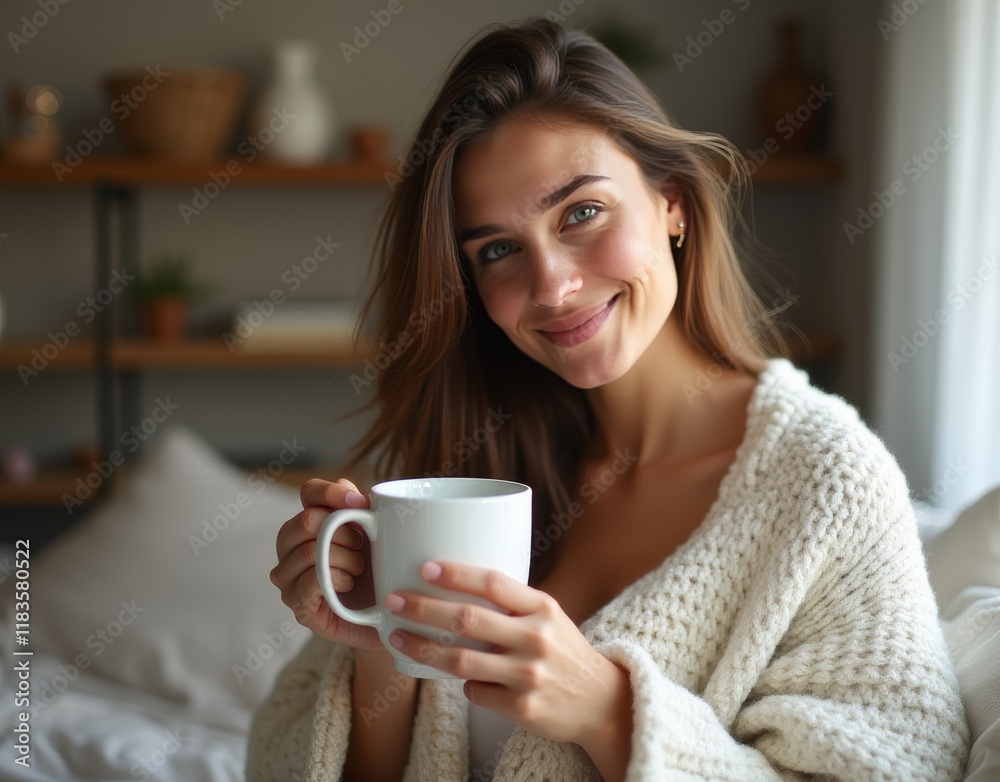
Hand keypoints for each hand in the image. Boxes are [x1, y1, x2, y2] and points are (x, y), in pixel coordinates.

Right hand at [269, 477, 384, 652]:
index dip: (332, 493)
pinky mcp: (296, 604)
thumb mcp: (376, 534)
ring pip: (309, 551)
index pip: (309, 492)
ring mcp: (288, 575)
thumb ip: (360, 508)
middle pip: (306, 520)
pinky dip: (336, 579)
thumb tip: (347, 487)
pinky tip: (349, 584)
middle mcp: (289, 545)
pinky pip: (310, 580)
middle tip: (363, 546)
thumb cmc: (378, 569)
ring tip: (359, 569)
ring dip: (345, 559)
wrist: (387, 614)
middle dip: (344, 533)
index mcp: (308, 520)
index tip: (362, 504)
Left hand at [382, 560, 627, 747]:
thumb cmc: (562, 650)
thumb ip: (511, 602)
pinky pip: (474, 692)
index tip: (424, 567)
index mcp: (542, 608)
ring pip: (460, 660)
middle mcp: (536, 639)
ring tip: (396, 638)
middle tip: (393, 600)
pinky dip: (463, 684)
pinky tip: (461, 678)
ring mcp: (528, 675)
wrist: (600, 701)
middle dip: (423, 608)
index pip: (493, 582)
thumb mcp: (548, 616)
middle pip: (467, 619)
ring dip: (422, 647)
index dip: (456, 573)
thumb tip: (452, 583)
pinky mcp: (521, 708)